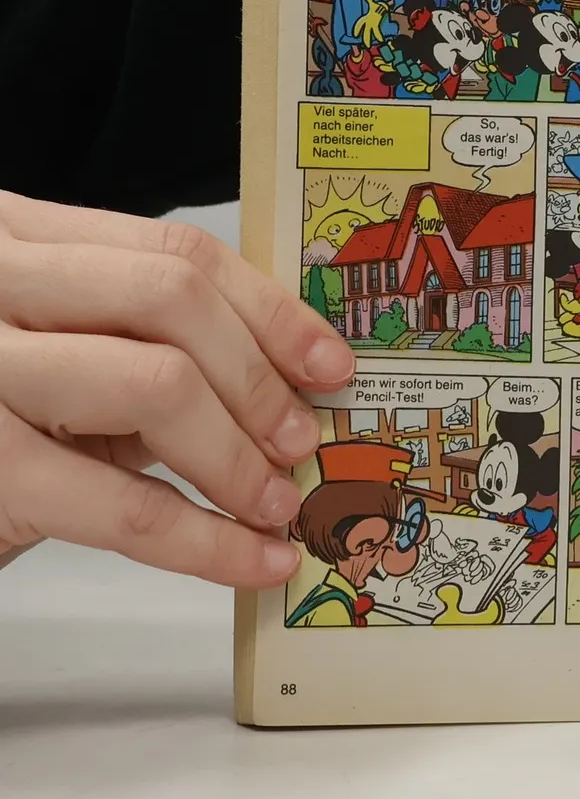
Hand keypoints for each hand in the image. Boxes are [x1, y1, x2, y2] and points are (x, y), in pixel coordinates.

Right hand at [0, 191, 355, 587]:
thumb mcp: (50, 354)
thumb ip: (137, 343)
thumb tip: (284, 377)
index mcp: (16, 238)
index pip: (174, 251)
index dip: (267, 308)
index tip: (329, 361)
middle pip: (172, 301)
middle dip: (258, 374)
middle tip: (303, 438)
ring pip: (155, 382)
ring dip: (237, 453)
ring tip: (276, 504)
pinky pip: (115, 504)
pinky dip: (200, 539)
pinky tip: (248, 560)